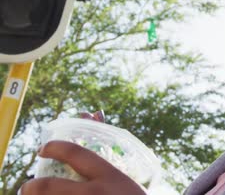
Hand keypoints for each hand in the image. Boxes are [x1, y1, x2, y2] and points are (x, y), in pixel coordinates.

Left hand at [20, 140, 144, 194]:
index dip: (54, 147)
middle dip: (31, 187)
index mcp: (109, 176)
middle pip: (49, 186)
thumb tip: (93, 113)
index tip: (43, 148)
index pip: (76, 154)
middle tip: (27, 187)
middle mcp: (95, 193)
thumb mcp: (122, 176)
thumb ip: (106, 149)